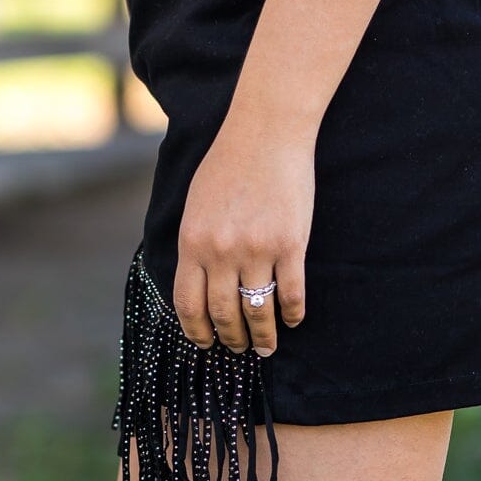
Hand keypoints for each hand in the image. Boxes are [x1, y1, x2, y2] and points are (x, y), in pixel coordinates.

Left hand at [173, 109, 313, 355]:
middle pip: (223, 314)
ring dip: (262, 336)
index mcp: (193, 242)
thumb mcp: (196, 205)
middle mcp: (222, 251)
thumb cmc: (229, 164)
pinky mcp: (290, 245)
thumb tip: (196, 285)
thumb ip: (194, 244)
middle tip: (239, 349)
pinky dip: (292, 314)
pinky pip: (291, 294)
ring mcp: (257, 250)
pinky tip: (293, 320)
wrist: (267, 132)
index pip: (188, 304)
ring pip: (257, 311)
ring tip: (266, 347)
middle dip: (230, 339)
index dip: (196, 331)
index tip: (205, 344)